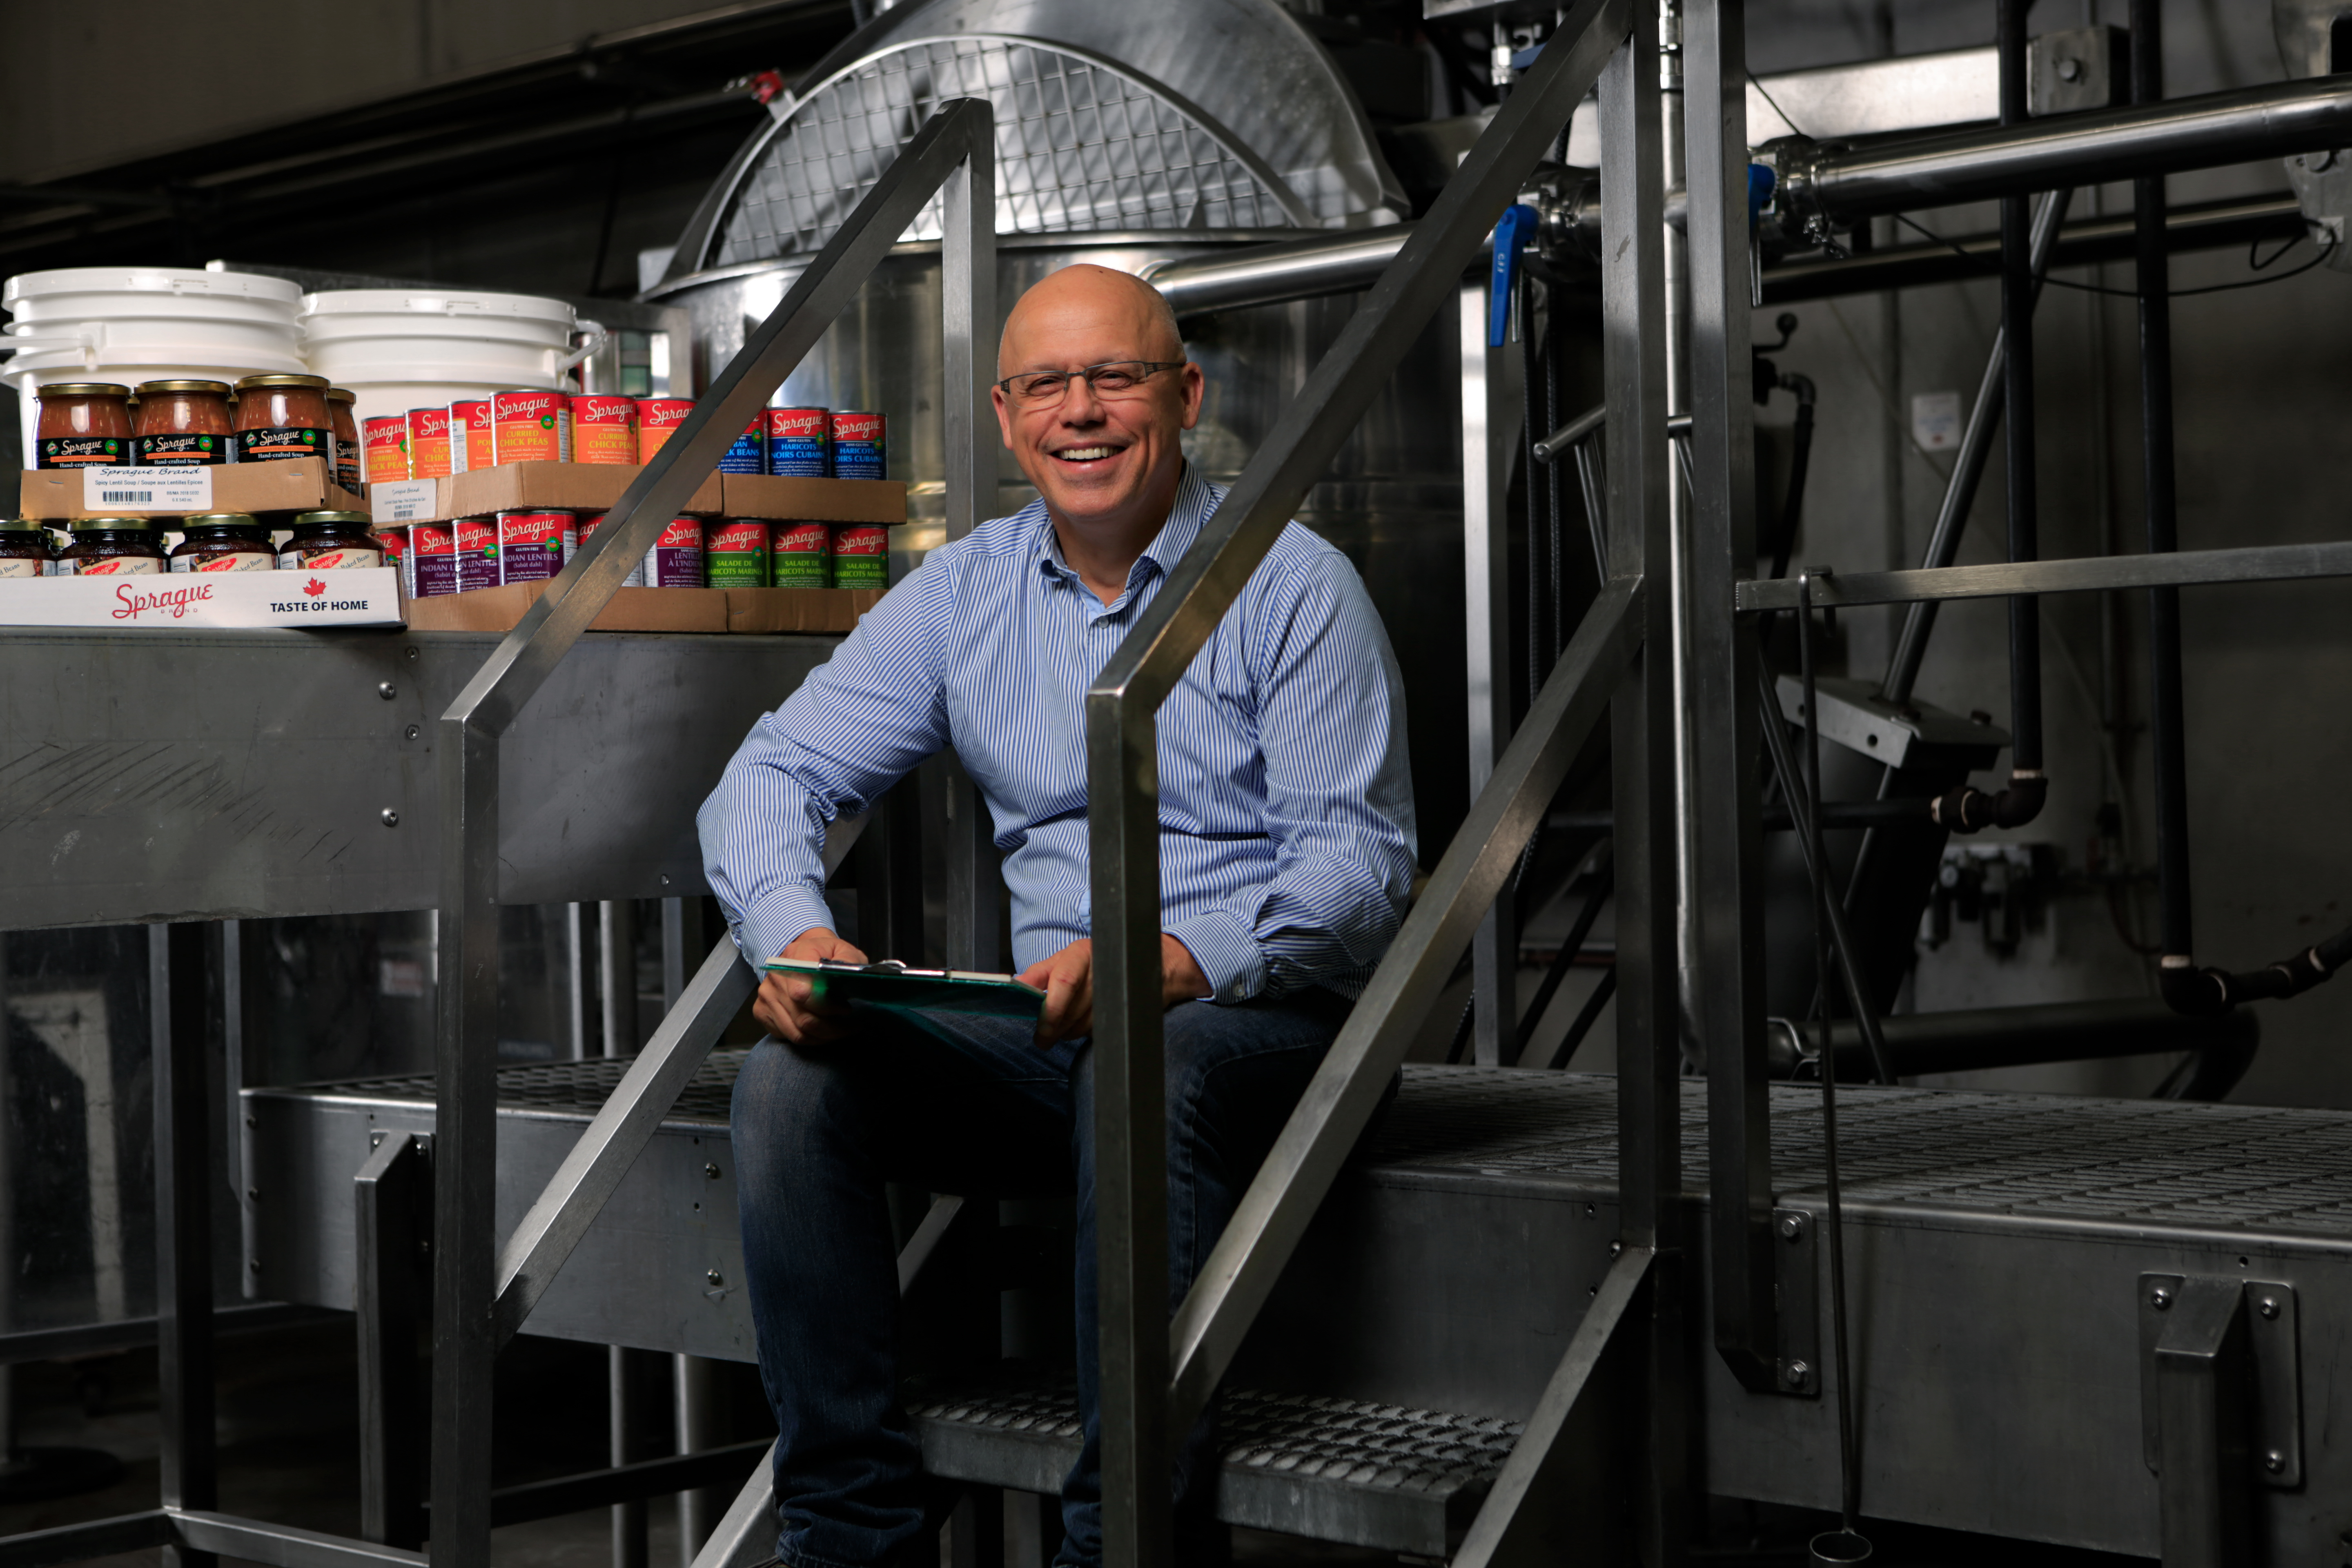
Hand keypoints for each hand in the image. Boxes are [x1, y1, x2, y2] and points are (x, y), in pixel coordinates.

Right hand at [754, 927, 868, 1044]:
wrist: (802, 954)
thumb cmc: (826, 955)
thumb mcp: (844, 950)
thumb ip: (850, 961)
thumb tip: (850, 974)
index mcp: (796, 956)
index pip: (803, 992)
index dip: (827, 1006)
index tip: (845, 1008)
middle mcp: (776, 976)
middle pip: (803, 1018)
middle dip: (831, 1028)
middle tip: (850, 1026)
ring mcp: (766, 995)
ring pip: (797, 1033)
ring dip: (822, 1037)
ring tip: (839, 1031)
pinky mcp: (762, 1011)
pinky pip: (787, 1036)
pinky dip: (809, 1038)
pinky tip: (822, 1030)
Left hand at [1018, 934, 1212, 1046]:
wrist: (1146, 965)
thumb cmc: (1096, 961)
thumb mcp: (1064, 959)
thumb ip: (1039, 973)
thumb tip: (1016, 985)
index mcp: (1082, 953)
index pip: (1064, 982)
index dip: (1051, 1009)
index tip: (1041, 1030)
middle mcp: (1101, 970)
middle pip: (1073, 1010)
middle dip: (1055, 1028)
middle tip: (1042, 1039)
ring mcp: (1116, 991)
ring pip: (1084, 1025)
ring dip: (1068, 1032)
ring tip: (1062, 1027)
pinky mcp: (1124, 1009)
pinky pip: (1097, 1030)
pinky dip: (1085, 1032)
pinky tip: (1083, 1023)